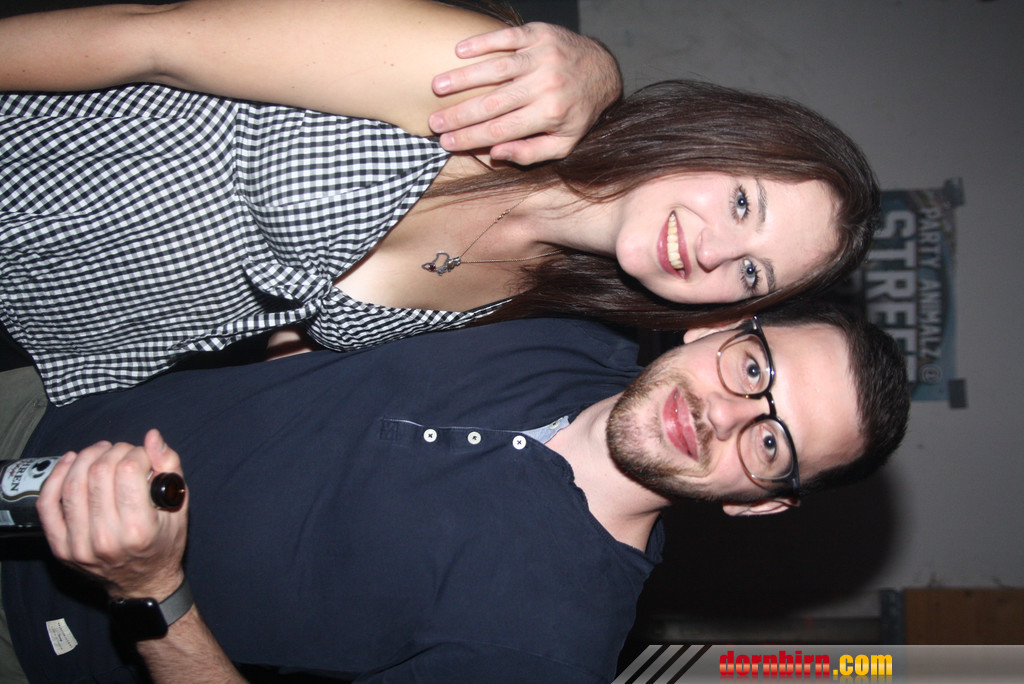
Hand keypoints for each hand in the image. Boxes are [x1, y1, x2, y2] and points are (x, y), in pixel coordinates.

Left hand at [37, 429, 187, 600]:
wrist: (143, 584)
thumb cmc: (164, 543)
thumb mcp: (178, 506)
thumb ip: (170, 468)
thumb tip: (151, 437)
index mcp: (139, 530)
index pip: (129, 470)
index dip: (137, 453)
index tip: (144, 456)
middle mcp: (106, 539)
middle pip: (99, 473)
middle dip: (114, 452)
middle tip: (124, 452)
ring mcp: (79, 545)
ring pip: (73, 484)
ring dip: (87, 458)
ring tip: (101, 451)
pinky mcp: (61, 547)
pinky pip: (48, 505)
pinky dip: (57, 477)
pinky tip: (71, 461)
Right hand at [429, 22, 621, 164]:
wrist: (603, 71)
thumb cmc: (577, 112)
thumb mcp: (563, 143)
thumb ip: (531, 153)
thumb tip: (496, 155)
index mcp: (550, 115)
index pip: (500, 130)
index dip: (471, 138)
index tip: (446, 143)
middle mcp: (547, 85)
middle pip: (493, 103)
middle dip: (459, 115)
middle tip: (434, 123)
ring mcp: (543, 57)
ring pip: (496, 69)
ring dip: (463, 78)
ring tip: (437, 87)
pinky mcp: (540, 34)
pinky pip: (506, 37)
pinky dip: (482, 43)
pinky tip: (459, 52)